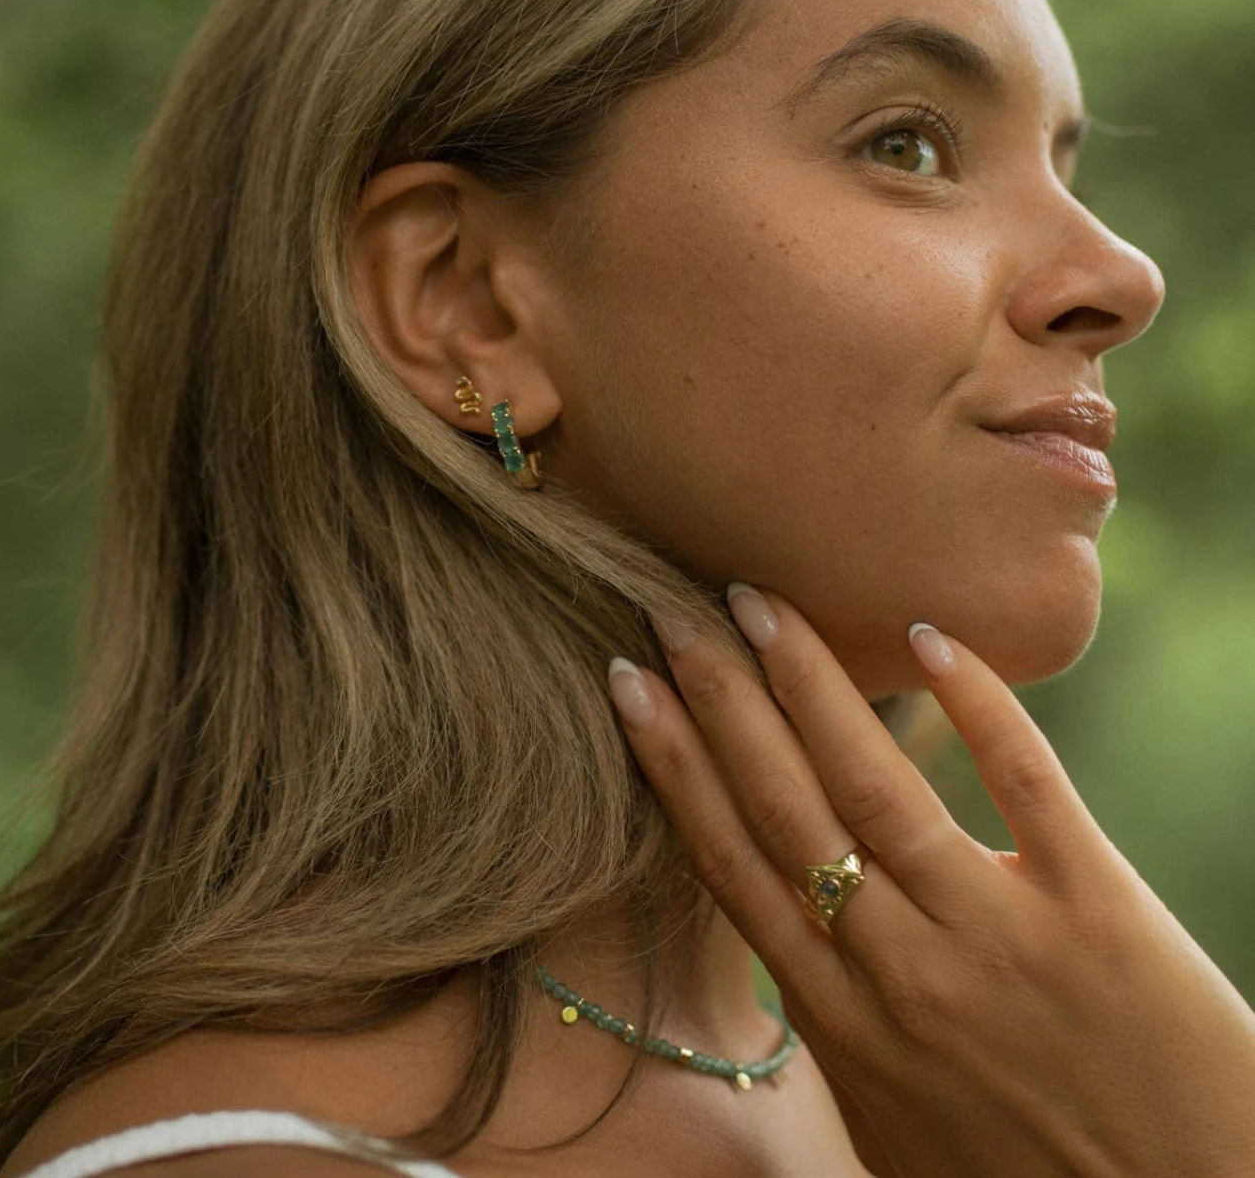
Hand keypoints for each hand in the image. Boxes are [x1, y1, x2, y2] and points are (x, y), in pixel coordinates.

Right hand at [608, 585, 1254, 1177]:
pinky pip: (1026, 784)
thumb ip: (837, 1033)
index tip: (628, 687)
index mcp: (842, 1020)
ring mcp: (997, 936)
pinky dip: (978, 705)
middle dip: (717, 700)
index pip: (730, 864)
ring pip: (875, 785)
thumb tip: (789, 951)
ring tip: (758, 603)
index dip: (671, 766)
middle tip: (672, 613)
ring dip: (807, 682)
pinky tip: (929, 637)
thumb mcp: (893, 1127)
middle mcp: (899, 970)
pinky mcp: (1101, 911)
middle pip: (782, 807)